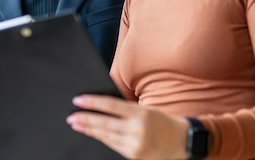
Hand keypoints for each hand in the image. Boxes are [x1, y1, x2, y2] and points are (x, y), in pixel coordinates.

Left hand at [66, 94, 189, 158]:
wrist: (182, 142)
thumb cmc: (163, 121)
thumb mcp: (146, 109)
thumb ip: (126, 109)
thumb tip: (101, 107)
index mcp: (141, 113)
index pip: (110, 105)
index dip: (92, 102)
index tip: (78, 100)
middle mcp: (137, 129)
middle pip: (104, 123)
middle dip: (85, 119)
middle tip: (71, 116)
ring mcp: (135, 144)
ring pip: (106, 136)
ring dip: (89, 130)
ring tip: (77, 125)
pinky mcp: (134, 155)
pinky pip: (113, 145)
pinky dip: (101, 138)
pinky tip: (92, 134)